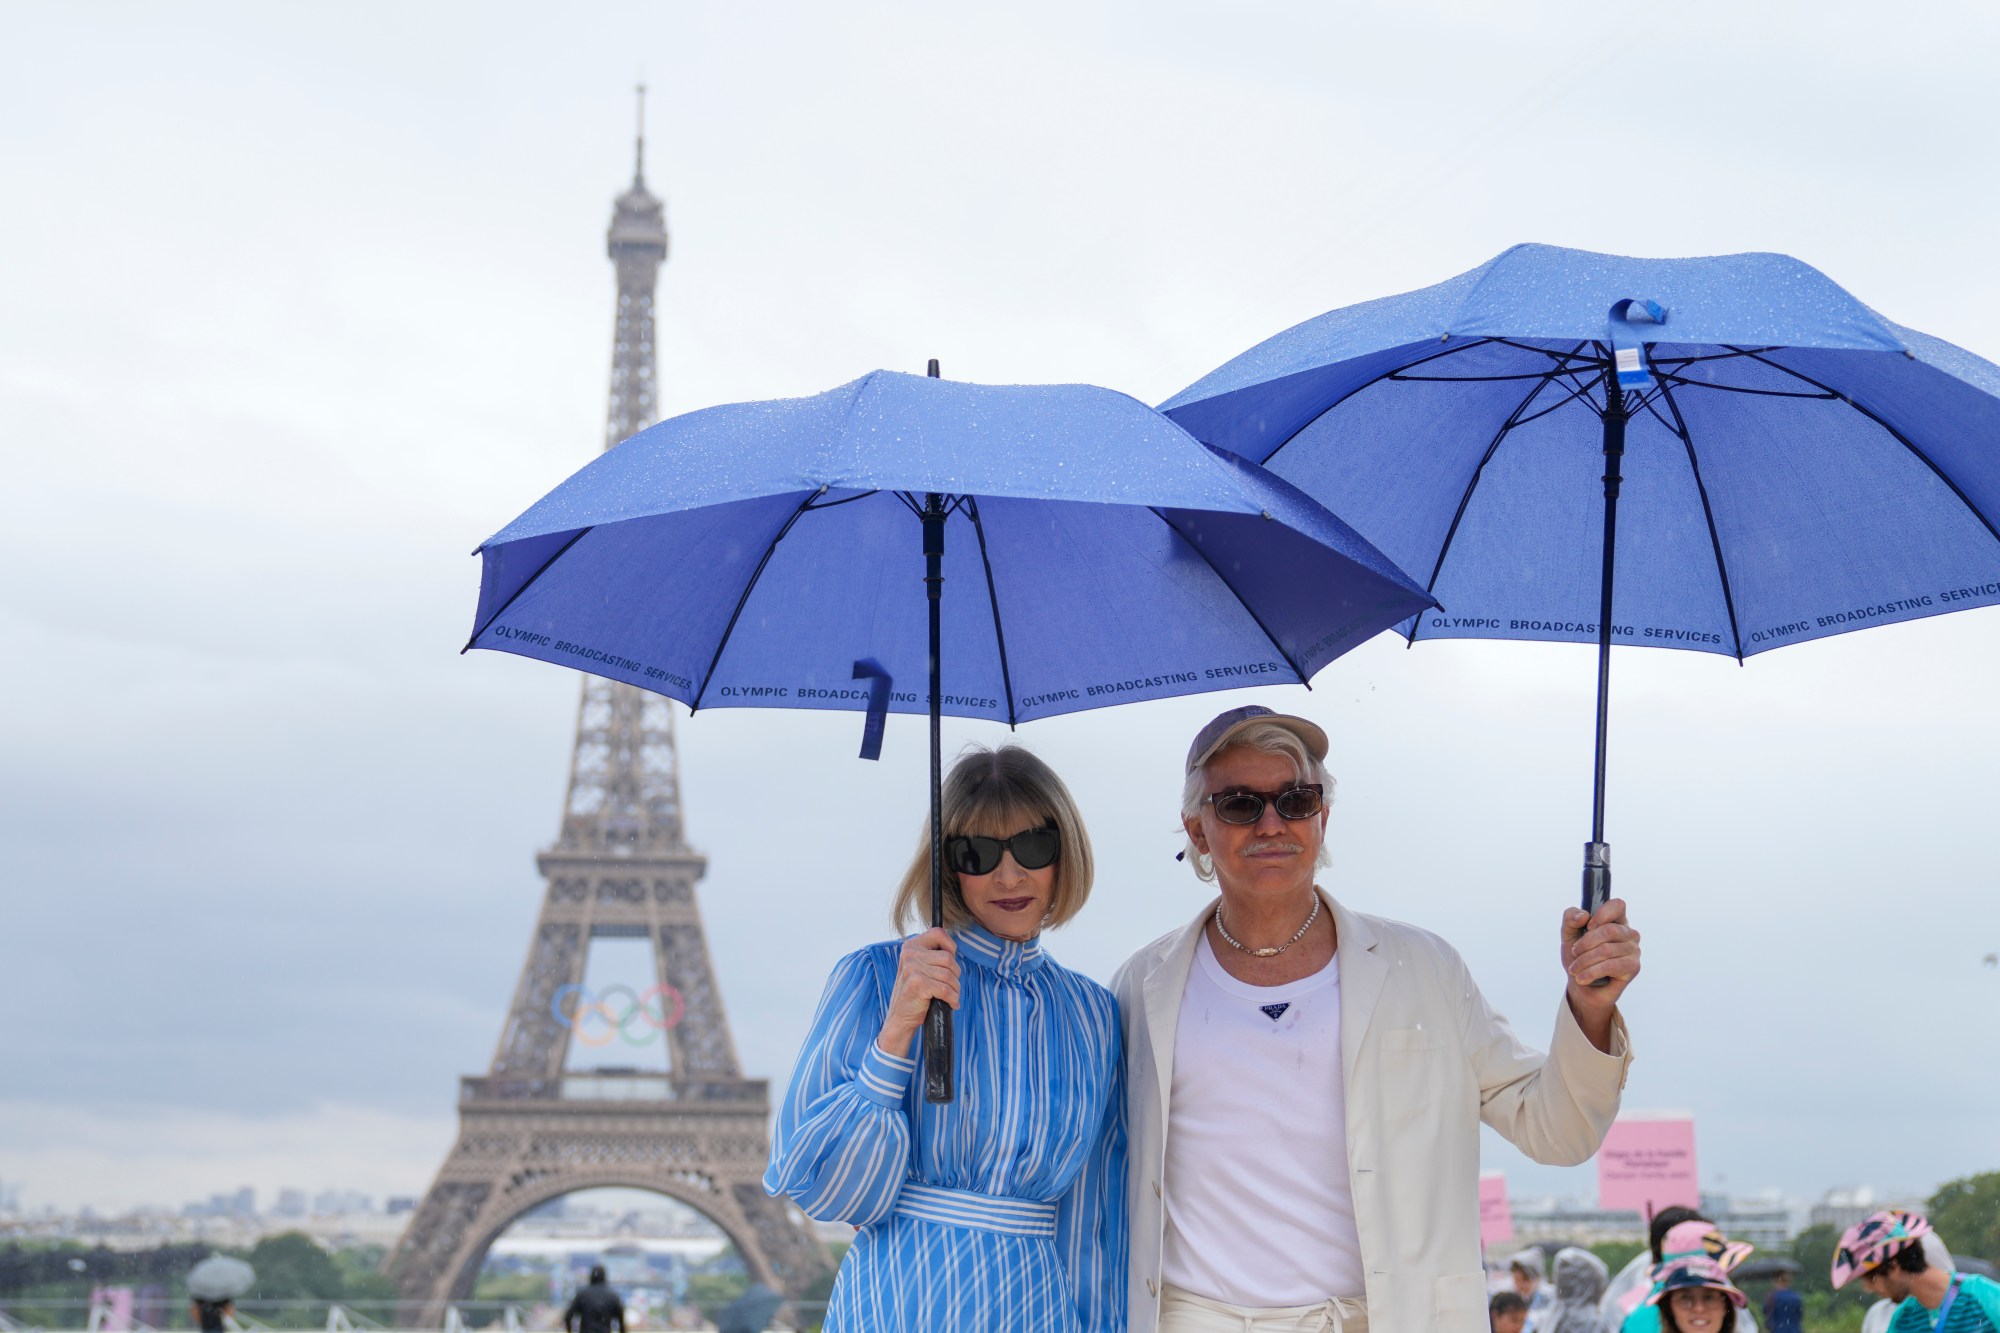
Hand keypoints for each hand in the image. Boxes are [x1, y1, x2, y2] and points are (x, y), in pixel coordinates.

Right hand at [878, 927, 959, 1055]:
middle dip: (955, 975)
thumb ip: (932, 955)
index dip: (950, 946)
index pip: (938, 933)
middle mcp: (910, 954)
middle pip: (948, 958)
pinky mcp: (918, 984)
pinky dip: (953, 998)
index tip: (950, 963)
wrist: (901, 1017)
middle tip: (951, 986)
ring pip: (949, 975)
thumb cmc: (915, 992)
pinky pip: (946, 989)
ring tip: (951, 996)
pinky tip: (952, 1004)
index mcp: (911, 946)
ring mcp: (912, 968)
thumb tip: (953, 949)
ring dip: (955, 989)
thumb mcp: (919, 967)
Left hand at [1561, 898, 1639, 1047]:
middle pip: (1609, 930)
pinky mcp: (1634, 967)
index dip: (1601, 914)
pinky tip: (1582, 978)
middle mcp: (1629, 933)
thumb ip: (1570, 918)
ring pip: (1607, 950)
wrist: (1581, 986)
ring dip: (1584, 961)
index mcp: (1615, 920)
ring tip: (1574, 970)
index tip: (1587, 926)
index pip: (1617, 905)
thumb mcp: (1568, 935)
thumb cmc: (1578, 957)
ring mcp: (1634, 950)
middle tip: (1574, 953)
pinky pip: (1611, 966)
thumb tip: (1584, 916)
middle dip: (1585, 943)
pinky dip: (1592, 972)